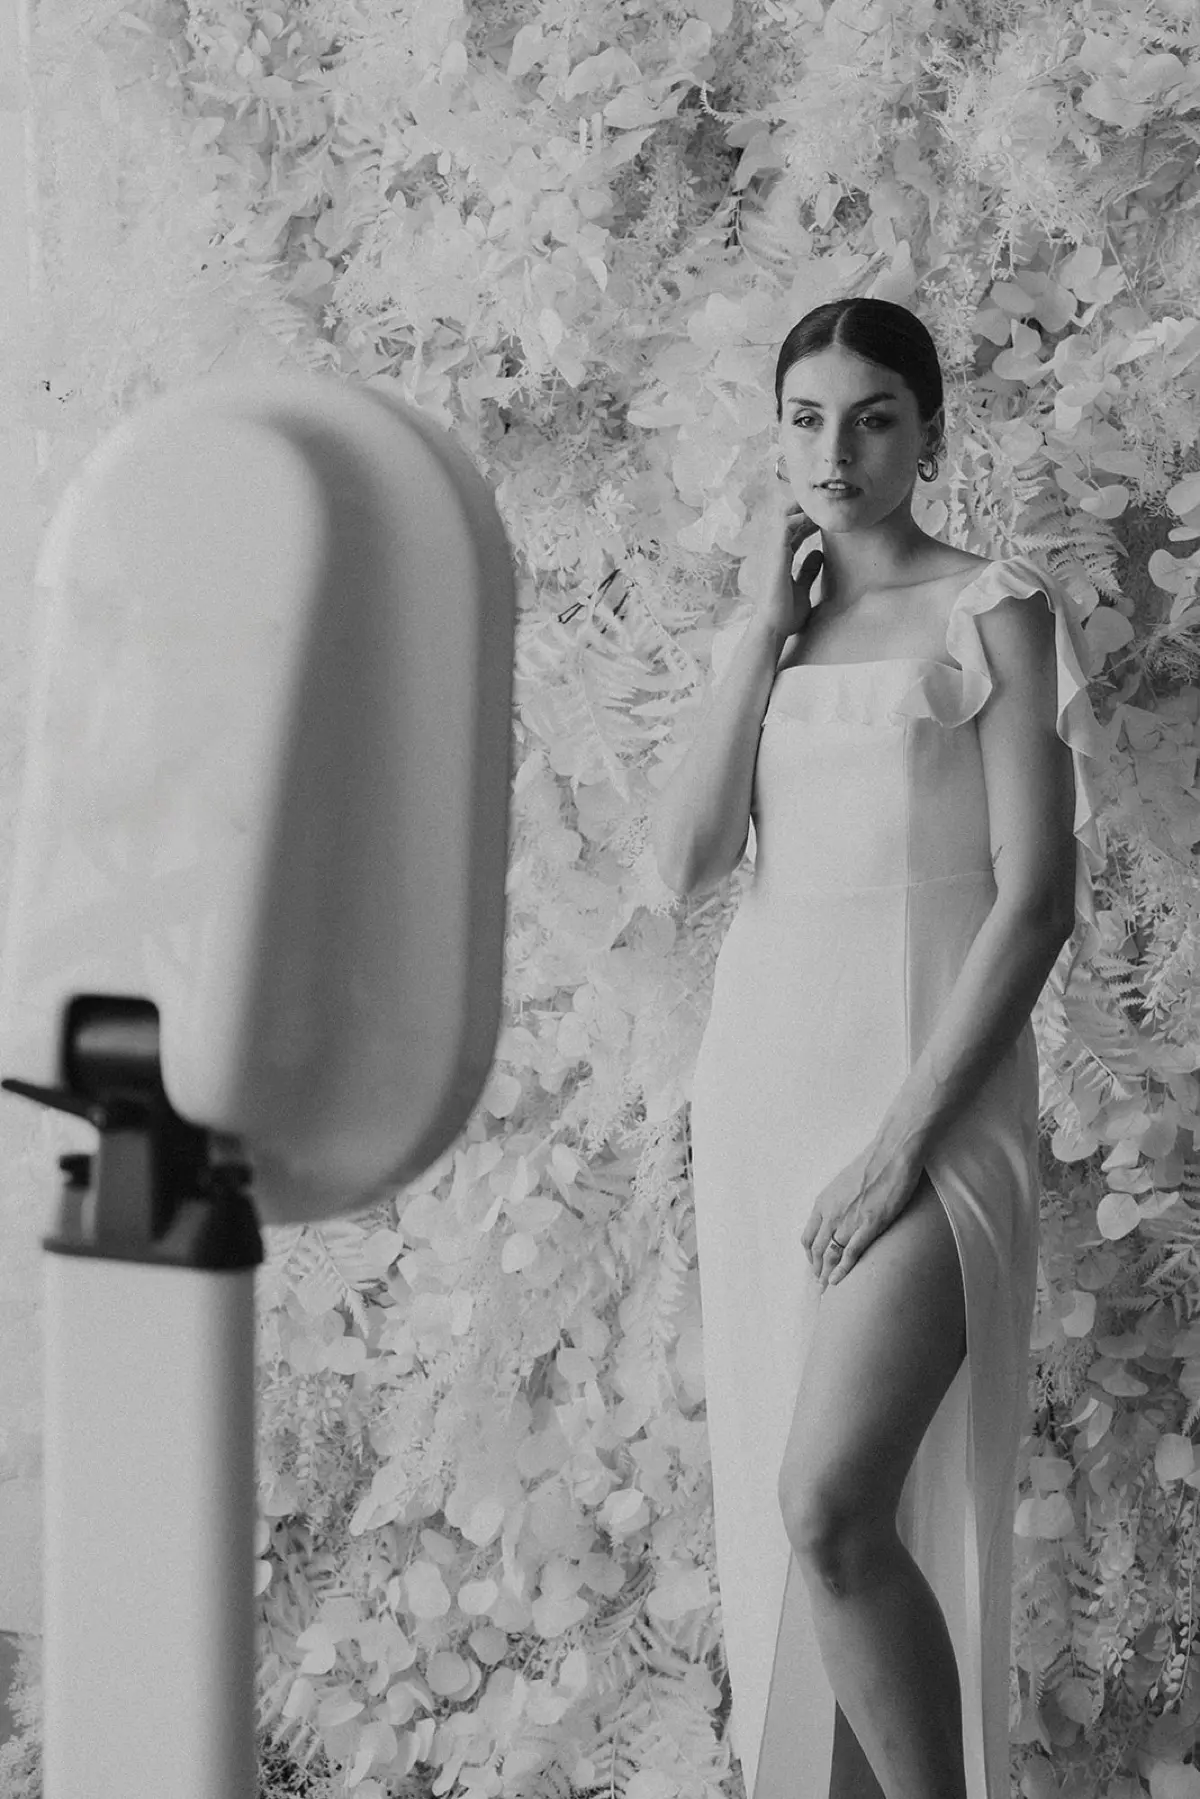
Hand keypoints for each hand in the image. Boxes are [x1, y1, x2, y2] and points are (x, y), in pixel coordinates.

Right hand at [754, 497, 821, 639]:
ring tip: (822, 505)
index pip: (791, 532)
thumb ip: (808, 571)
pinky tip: (818, 517)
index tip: (825, 519)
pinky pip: (786, 525)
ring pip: (785, 517)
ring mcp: (772, 551)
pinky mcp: (776, 554)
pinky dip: (801, 517)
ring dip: (803, 508)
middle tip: (825, 505)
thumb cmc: (785, 614)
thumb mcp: (802, 589)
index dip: (806, 522)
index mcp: (779, 559)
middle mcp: (773, 552)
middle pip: (786, 519)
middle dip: (804, 509)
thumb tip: (818, 554)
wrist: (773, 627)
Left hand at [800, 1141, 924, 1290]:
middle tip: (820, 1285)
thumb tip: (838, 1216)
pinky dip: (842, 1270)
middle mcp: (831, 1213)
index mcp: (823, 1202)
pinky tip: (838, 1281)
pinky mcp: (869, 1224)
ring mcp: (849, 1220)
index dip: (809, 1255)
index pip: (808, 1236)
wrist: (891, 1155)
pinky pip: (851, 1253)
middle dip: (816, 1270)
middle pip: (816, 1250)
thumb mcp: (844, 1184)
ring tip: (827, 1289)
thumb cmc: (872, 1166)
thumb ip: (837, 1203)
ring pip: (830, 1255)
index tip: (814, 1266)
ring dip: (826, 1275)